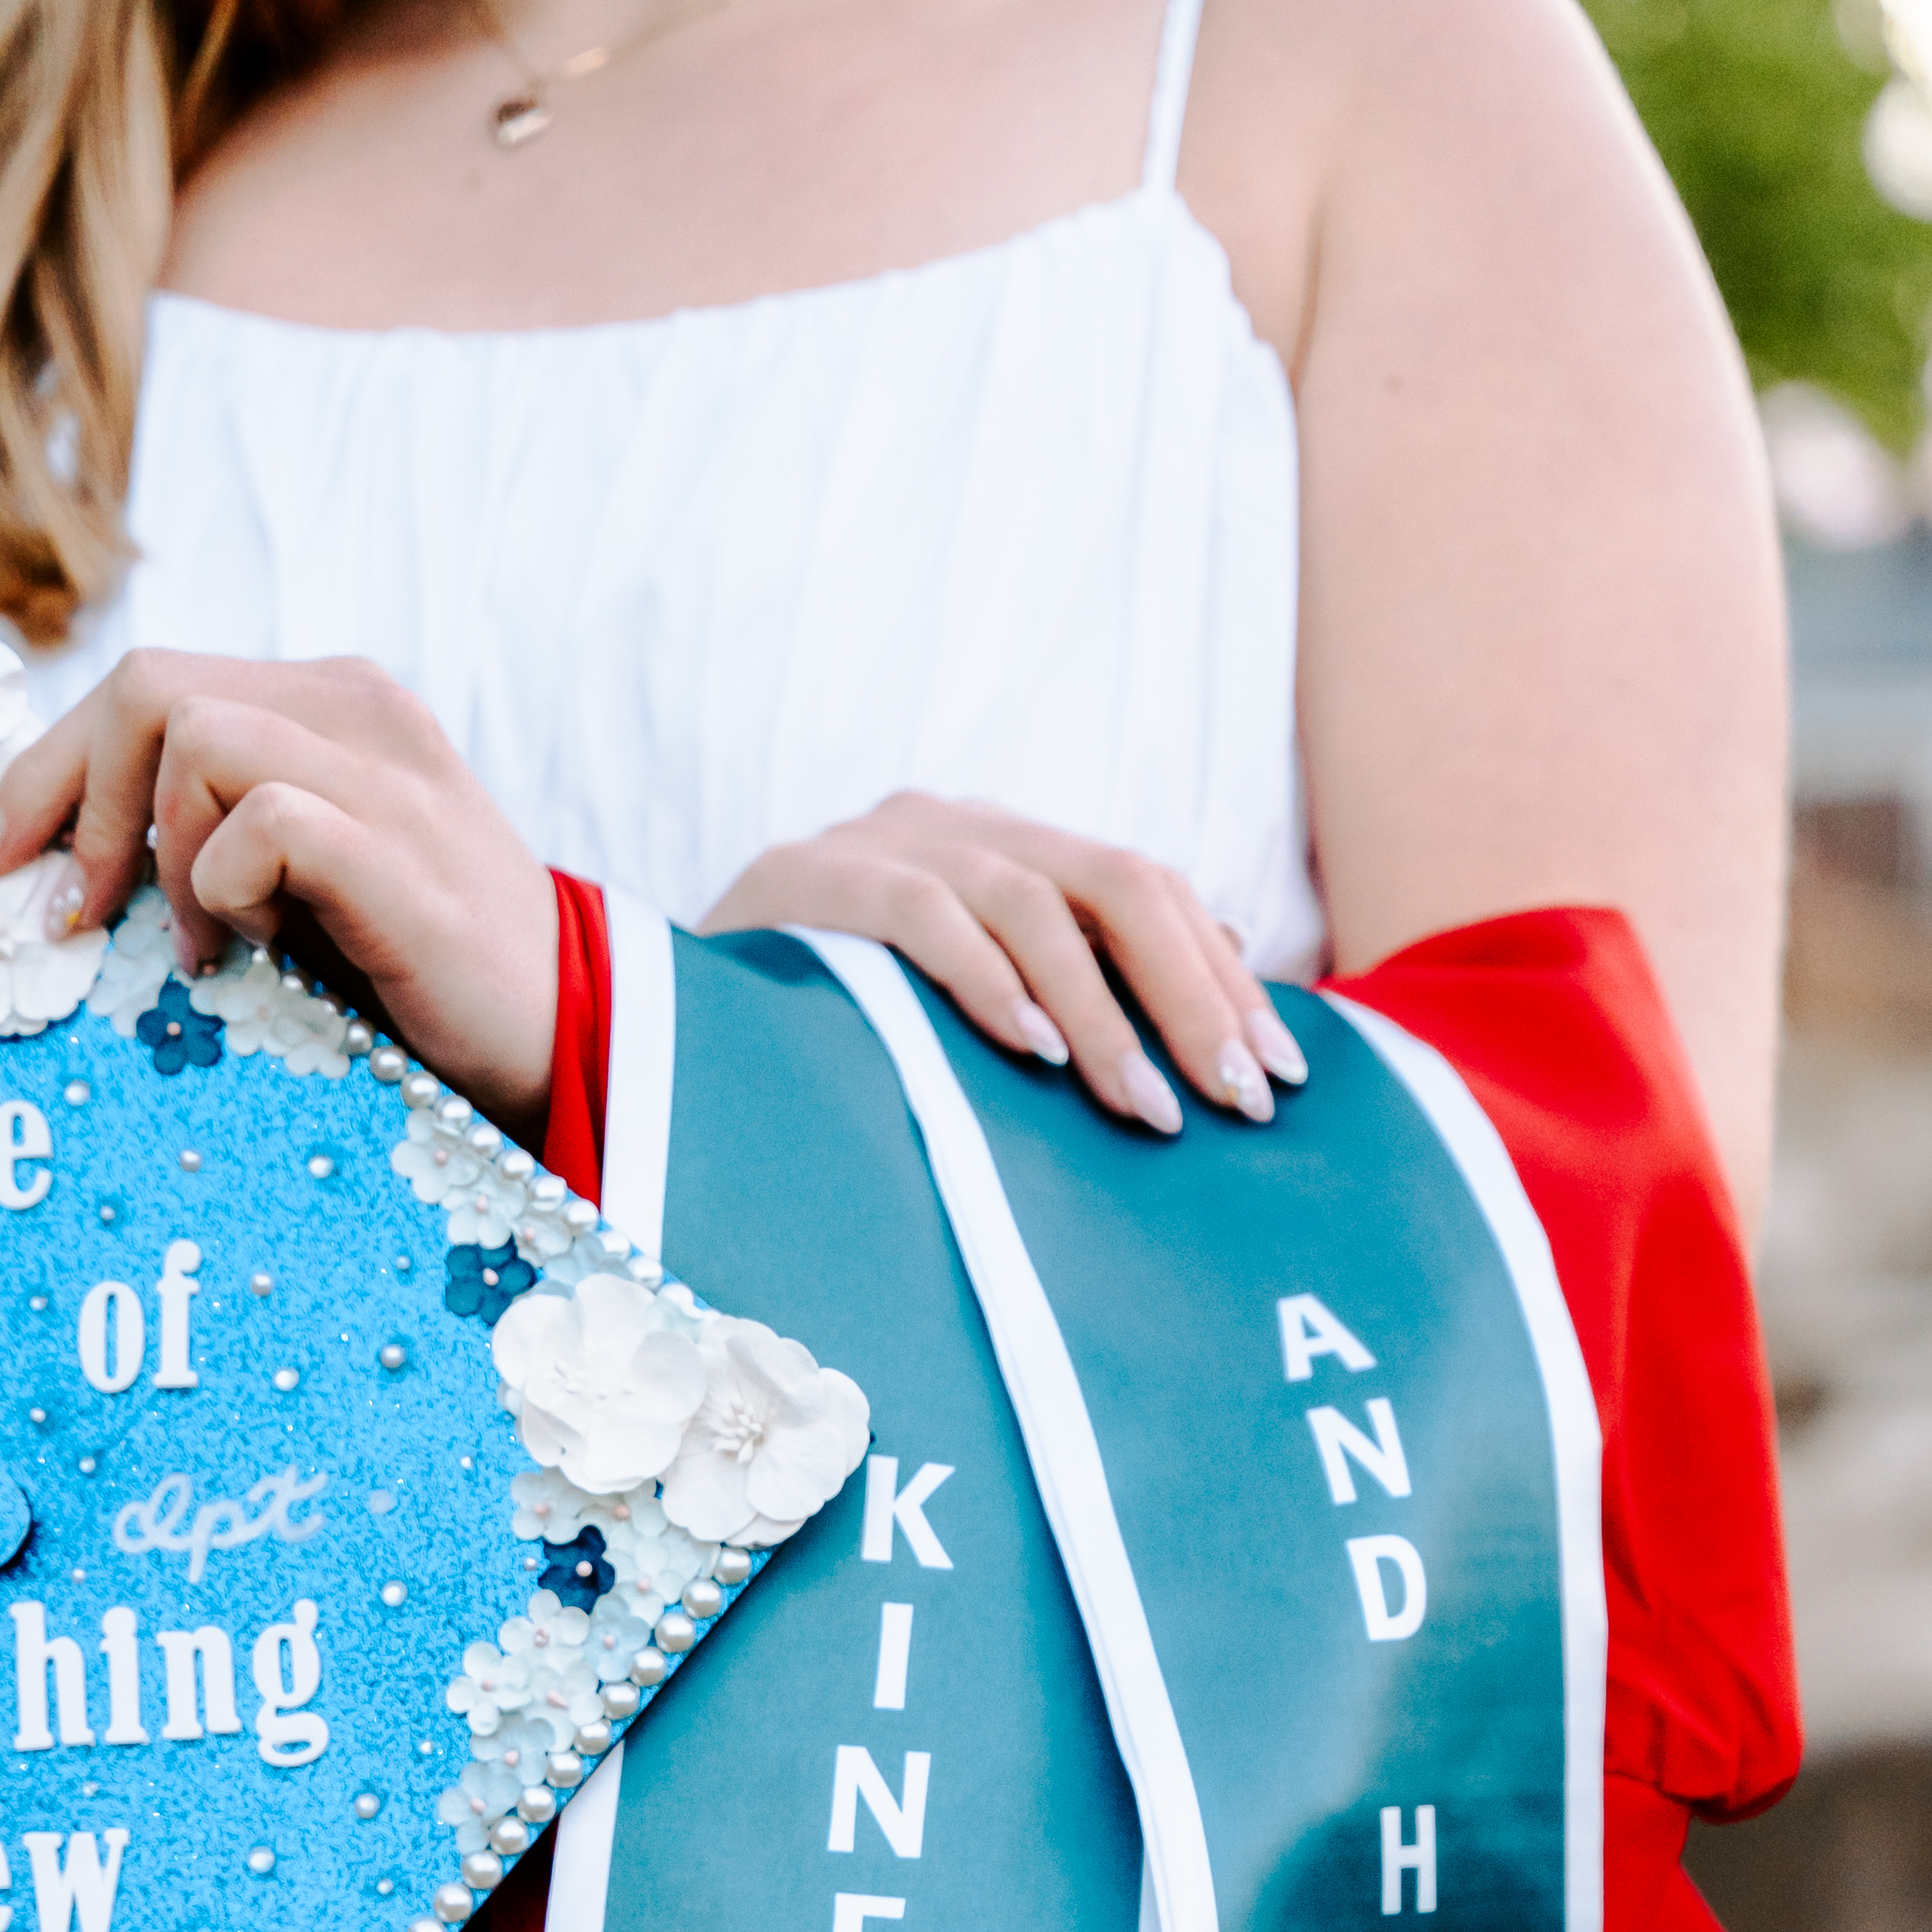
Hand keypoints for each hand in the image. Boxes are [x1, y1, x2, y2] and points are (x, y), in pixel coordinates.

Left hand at [0, 650, 559, 1131]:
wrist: (562, 1037)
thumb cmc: (413, 976)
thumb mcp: (296, 884)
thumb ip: (209, 836)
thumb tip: (61, 861)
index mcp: (325, 704)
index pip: (145, 684)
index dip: (44, 773)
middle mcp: (353, 708)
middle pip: (146, 685)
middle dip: (68, 803)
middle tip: (67, 919)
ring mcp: (383, 771)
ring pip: (193, 733)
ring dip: (162, 852)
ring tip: (210, 949)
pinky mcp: (398, 847)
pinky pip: (260, 822)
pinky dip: (229, 892)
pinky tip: (264, 955)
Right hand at [706, 793, 1307, 1132]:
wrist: (653, 1004)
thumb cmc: (828, 1028)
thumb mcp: (960, 1007)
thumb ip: (1068, 990)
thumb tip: (1216, 995)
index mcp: (1001, 845)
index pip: (1146, 889)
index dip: (1221, 975)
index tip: (1278, 1070)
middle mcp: (955, 823)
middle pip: (1116, 885)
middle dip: (1191, 996)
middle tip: (1238, 1098)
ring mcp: (882, 841)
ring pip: (1034, 906)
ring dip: (1104, 1018)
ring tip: (1148, 1108)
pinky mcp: (816, 877)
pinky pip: (927, 919)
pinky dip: (992, 986)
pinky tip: (1039, 1053)